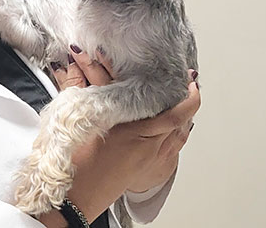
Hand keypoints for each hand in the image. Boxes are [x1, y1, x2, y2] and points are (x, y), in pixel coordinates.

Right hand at [38, 50, 200, 225]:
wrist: (76, 198)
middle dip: (187, 103)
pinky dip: (176, 135)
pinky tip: (171, 128)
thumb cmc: (77, 164)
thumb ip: (87, 91)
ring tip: (182, 102)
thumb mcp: (83, 122)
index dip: (188, 97)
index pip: (175, 113)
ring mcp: (152, 162)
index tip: (190, 82)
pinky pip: (173, 150)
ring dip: (183, 119)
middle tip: (187, 86)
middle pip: (181, 123)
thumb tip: (82, 66)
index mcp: (135, 133)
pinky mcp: (150, 172)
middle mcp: (149, 148)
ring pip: (179, 137)